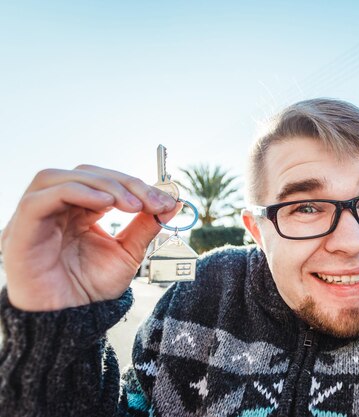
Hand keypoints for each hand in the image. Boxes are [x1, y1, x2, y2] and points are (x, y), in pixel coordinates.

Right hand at [2, 165, 181, 310]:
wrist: (71, 321)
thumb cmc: (92, 289)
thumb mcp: (128, 253)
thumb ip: (146, 226)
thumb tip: (173, 202)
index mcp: (77, 211)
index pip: (103, 181)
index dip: (135, 185)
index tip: (166, 201)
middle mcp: (54, 209)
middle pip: (85, 174)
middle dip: (124, 183)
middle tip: (153, 202)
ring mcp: (35, 217)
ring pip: (60, 178)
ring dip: (102, 185)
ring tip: (132, 205)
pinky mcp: (20, 230)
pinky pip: (40, 199)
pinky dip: (75, 192)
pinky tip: (105, 204)